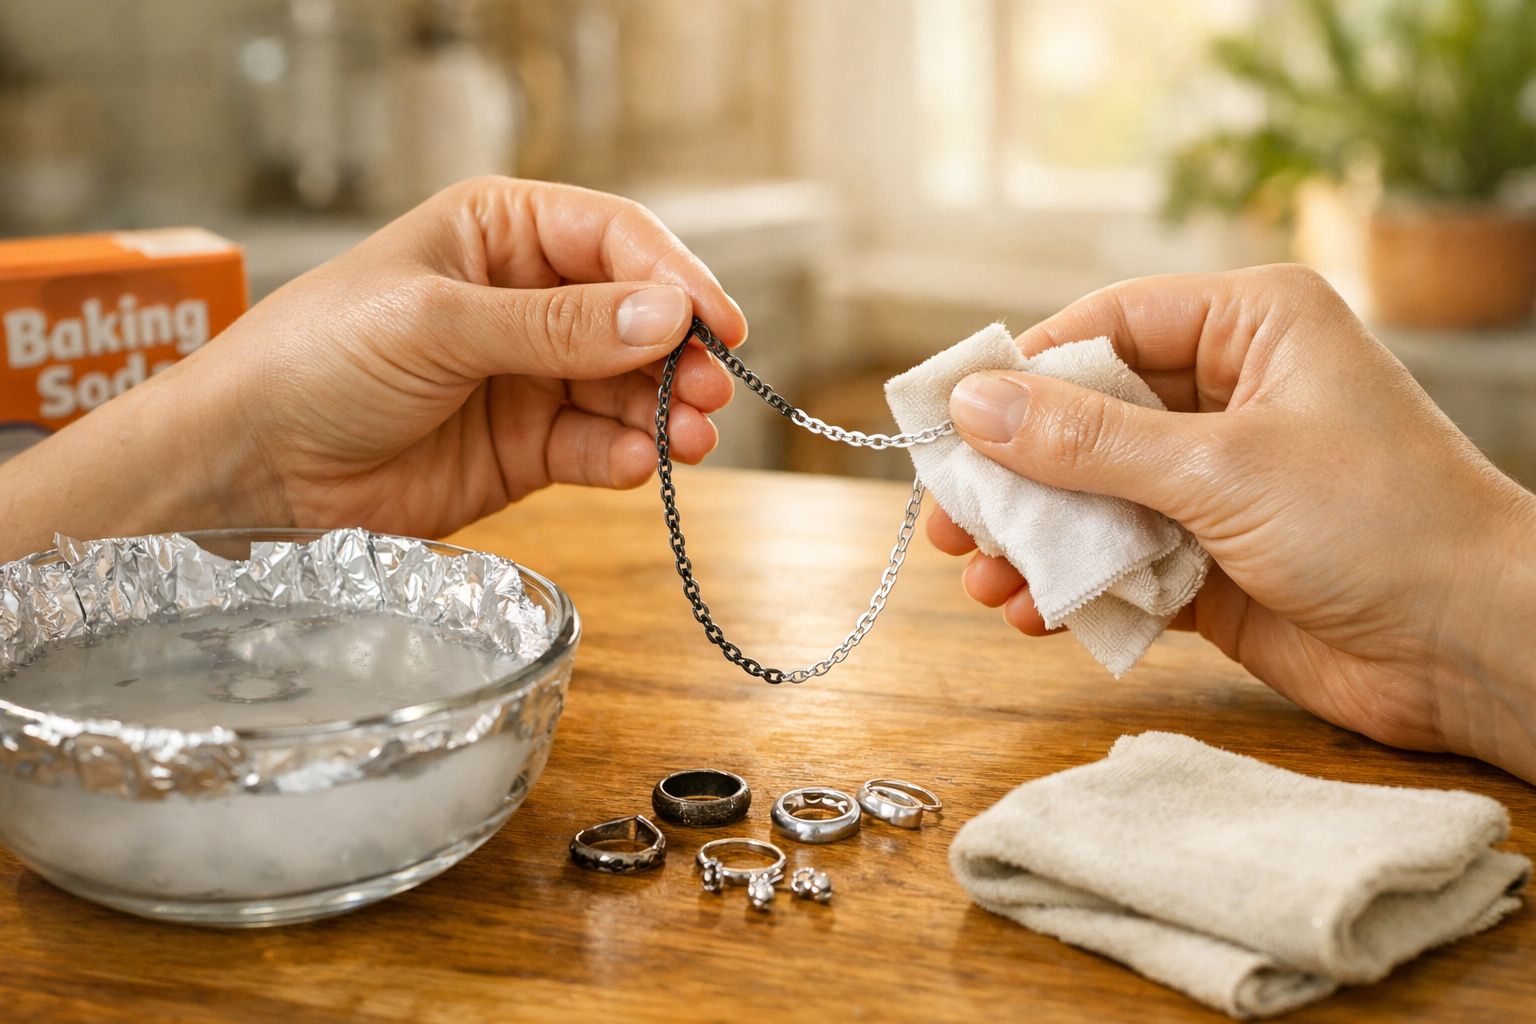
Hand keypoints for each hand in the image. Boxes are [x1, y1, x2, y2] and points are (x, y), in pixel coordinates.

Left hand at [0, 177, 745, 553]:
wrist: (255, 467)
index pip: (614, 239)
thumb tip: (666, 317)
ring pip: (628, 386)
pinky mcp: (527, 449)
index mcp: (500, 233)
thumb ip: (556, 326)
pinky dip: (626, 455)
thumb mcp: (439, 324)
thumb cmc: (317, 360)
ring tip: (690, 437)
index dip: (673, 278)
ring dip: (665, 410)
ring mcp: (530, 377)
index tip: (716, 323)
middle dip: (679, 352)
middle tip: (709, 390)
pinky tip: (639, 462)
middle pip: (636, 316)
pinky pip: (598, 446)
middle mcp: (525, 300)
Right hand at [934, 265, 1535, 780]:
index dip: (1024, 369)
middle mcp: (1231, 394)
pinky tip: (1035, 614)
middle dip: (1017, 473)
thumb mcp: (1220, 469)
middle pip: (1087, 418)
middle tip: (952, 518)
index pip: (1109, 325)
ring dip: (1037, 539)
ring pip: (1095, 496)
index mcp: (1252, 327)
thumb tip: (973, 404)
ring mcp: (1220, 482)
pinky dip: (1076, 586)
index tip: (951, 419)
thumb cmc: (1380, 523)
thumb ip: (1089, 441)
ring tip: (980, 579)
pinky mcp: (1214, 560)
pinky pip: (1121, 560)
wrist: (1477, 650)